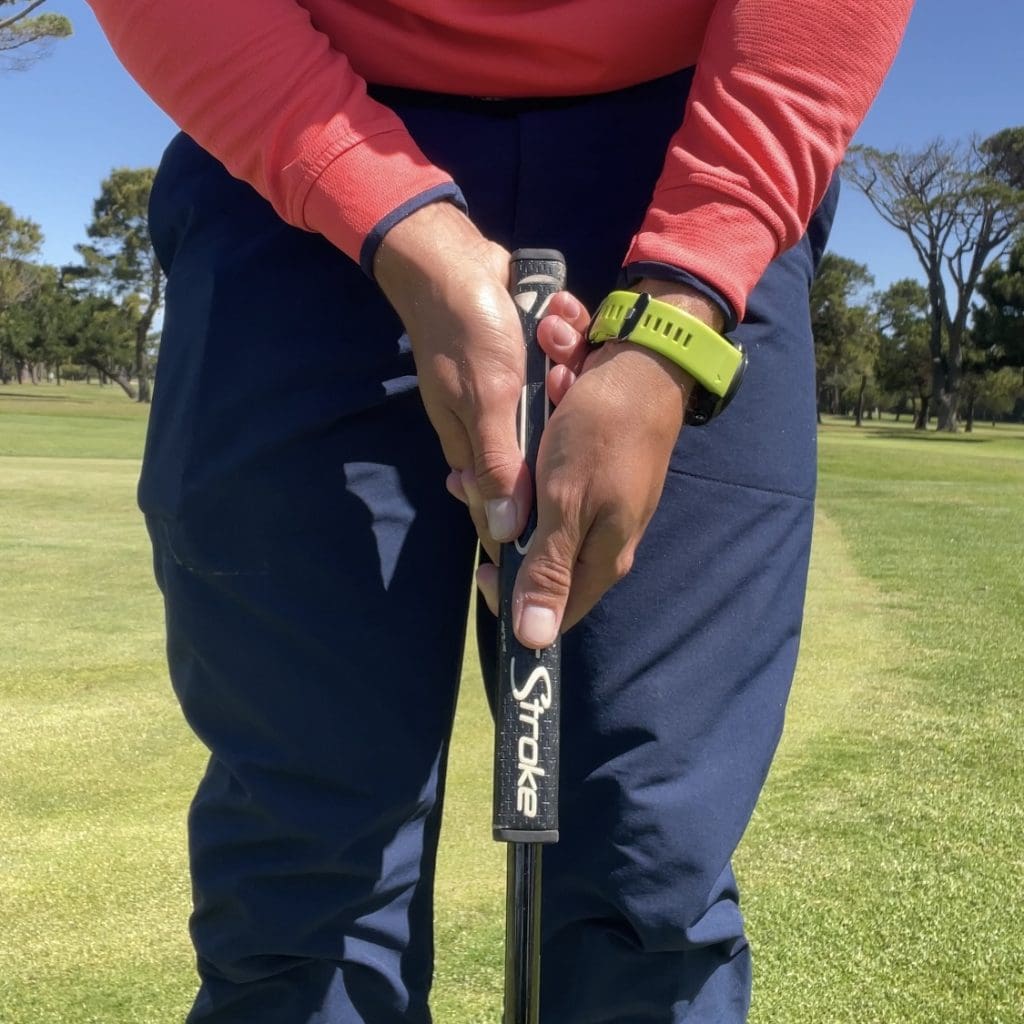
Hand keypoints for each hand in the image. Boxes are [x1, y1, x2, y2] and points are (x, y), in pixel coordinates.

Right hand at [374, 203, 530, 543]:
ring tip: (553, 341)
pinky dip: (563, 341)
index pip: (504, 505)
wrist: (455, 265)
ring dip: (564, 370)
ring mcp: (514, 398)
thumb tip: (505, 532)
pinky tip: (555, 317)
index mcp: (475, 450)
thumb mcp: (486, 402)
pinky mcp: (531, 368)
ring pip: (559, 407)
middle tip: (559, 383)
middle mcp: (495, 430)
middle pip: (544, 454)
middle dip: (561, 420)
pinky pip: (562, 369)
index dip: (534, 515)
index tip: (571, 509)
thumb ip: (498, 463)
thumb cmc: (465, 333)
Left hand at [475, 280, 724, 647]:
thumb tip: (533, 640)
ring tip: (483, 460)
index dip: (512, 599)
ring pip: (535, 518)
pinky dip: (525, 464)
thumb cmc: (603, 434)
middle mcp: (602, 539)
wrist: (644, 363)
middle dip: (501, 526)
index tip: (481, 565)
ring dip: (507, 490)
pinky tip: (513, 441)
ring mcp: (598, 505)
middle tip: (473, 490)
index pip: (553, 611)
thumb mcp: (566, 504)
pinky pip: (546, 483)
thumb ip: (548, 569)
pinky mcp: (591, 475)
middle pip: (538, 560)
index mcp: (601, 559)